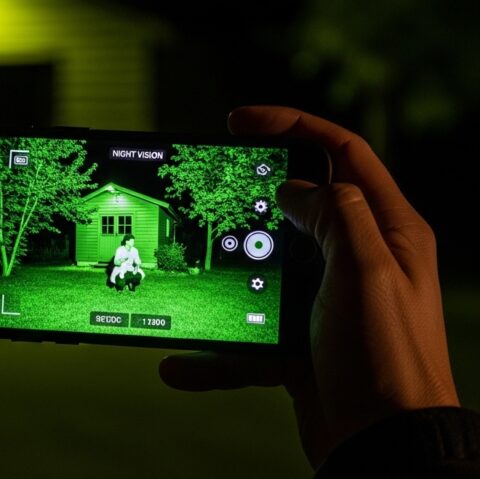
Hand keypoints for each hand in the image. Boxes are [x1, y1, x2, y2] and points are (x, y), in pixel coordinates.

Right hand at [158, 106, 459, 466]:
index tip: (239, 122)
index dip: (292, 124)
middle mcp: (358, 258)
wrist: (383, 447)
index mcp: (387, 230)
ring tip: (186, 275)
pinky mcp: (300, 340)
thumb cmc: (386, 359)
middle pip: (296, 206)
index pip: (342, 152)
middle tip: (205, 190)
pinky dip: (215, 350)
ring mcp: (326, 300)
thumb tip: (298, 185)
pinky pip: (247, 332)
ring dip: (222, 276)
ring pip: (262, 269)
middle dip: (248, 199)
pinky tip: (181, 363)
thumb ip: (336, 214)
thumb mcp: (364, 272)